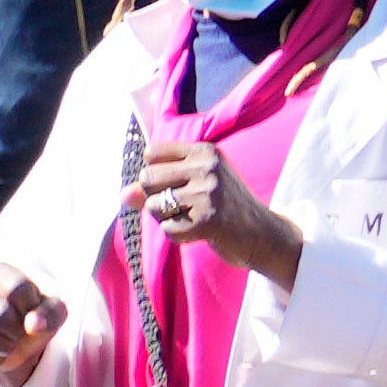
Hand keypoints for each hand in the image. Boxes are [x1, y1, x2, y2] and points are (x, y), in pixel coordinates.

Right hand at [0, 264, 61, 384]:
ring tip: (12, 343)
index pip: (16, 290)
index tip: (35, 313)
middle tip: (22, 334)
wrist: (15, 330)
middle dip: (17, 332)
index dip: (31, 309)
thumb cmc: (36, 315)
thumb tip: (33, 325)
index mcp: (0, 271)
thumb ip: (50, 314)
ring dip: (5, 348)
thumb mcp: (53, 311)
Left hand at [117, 133, 299, 284]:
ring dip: (166, 218)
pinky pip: (167, 229)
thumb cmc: (224, 206)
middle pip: (147, 178)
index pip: (151, 153)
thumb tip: (123, 196)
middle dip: (155, 197)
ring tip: (192, 218)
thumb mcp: (195, 185)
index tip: (174, 185)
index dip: (154, 174)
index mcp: (204, 151)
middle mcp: (206, 167)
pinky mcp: (207, 220)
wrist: (264, 234)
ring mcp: (207, 193)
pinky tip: (198, 232)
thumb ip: (158, 185)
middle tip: (182, 206)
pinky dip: (178, 235)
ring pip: (153, 205)